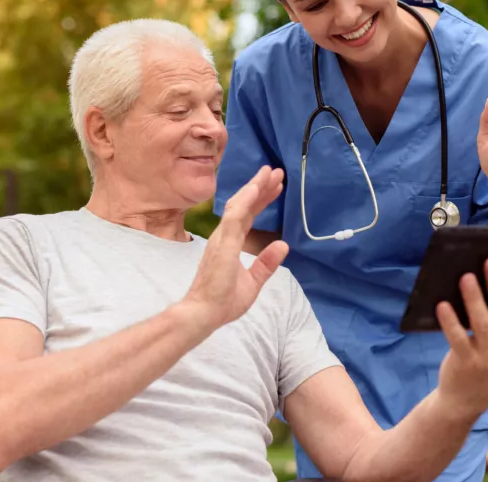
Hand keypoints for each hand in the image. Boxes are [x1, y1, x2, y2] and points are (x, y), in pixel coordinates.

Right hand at [182, 166, 289, 329]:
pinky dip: (246, 201)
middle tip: (276, 171)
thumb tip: (283, 245)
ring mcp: (221, 238)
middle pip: (244, 205)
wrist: (204, 314)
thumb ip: (266, 263)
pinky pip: (234, 217)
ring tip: (270, 173)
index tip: (275, 186)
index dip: (261, 200)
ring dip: (255, 188)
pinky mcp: (222, 244)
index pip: (247, 215)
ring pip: (239, 205)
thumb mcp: (252, 281)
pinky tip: (256, 189)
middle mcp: (223, 236)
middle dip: (260, 187)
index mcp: (229, 243)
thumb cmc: (222, 301)